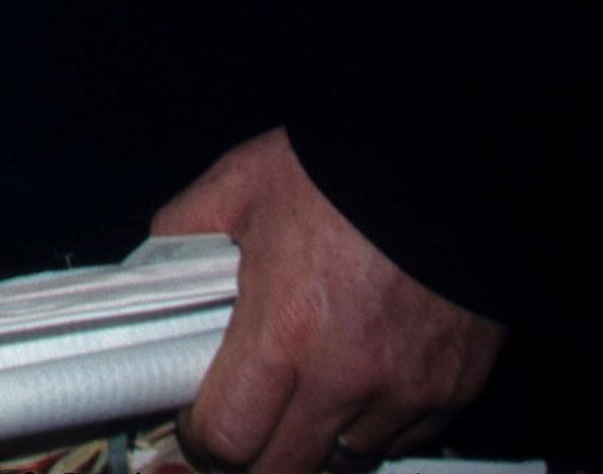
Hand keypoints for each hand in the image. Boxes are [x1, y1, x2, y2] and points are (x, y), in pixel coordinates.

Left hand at [151, 129, 501, 472]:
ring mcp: (403, 392)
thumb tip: (150, 267)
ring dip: (322, 434)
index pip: (227, 440)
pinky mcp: (451, 391)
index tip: (201, 419)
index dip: (203, 436)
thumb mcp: (242, 183)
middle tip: (252, 409)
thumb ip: (185, 231)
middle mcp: (343, 377)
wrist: (441, 160)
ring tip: (316, 378)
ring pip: (345, 458)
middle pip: (283, 469)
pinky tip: (370, 365)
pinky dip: (380, 417)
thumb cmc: (341, 169)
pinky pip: (403, 436)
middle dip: (257, 450)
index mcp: (282, 330)